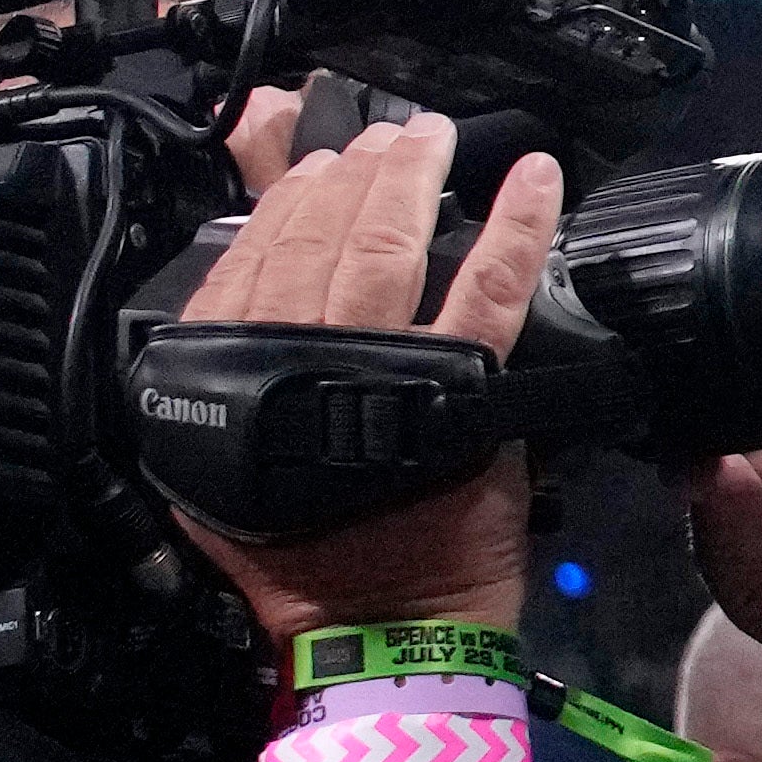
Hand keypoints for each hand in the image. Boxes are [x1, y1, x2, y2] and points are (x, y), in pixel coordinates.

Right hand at [165, 103, 566, 642]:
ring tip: (428, 138)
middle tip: (381, 135)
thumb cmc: (310, 560)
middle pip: (321, 240)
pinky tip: (536, 177)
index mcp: (238, 374)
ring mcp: (383, 368)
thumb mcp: (226, 471)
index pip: (254, 260)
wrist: (381, 626)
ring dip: (410, 180)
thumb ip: (226, 387)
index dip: (286, 202)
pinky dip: (517, 226)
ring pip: (390, 250)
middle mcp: (300, 359)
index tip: (310, 164)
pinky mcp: (462, 387)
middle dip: (352, 175)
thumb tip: (238, 306)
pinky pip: (492, 290)